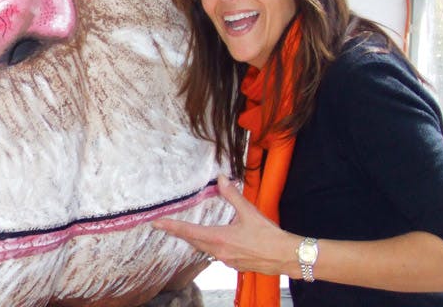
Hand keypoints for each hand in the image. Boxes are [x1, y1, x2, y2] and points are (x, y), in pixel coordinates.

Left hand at [153, 175, 299, 275]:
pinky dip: (209, 245)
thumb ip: (232, 195)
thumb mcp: (249, 212)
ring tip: (185, 232)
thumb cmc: (268, 236)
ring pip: (203, 249)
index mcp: (219, 238)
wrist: (286, 257)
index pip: (188, 231)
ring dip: (194, 240)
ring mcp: (226, 260)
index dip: (171, 226)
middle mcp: (219, 251)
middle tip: (164, 226)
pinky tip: (212, 241)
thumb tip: (222, 179)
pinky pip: (215, 254)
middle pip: (192, 241)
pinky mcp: (234, 264)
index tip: (157, 223)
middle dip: (179, 233)